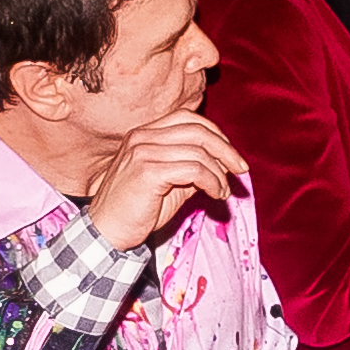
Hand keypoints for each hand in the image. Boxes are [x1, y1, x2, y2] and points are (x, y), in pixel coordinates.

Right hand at [80, 112, 244, 251]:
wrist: (108, 231)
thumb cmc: (139, 209)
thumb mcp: (171, 181)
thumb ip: (193, 167)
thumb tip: (224, 163)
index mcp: (145, 134)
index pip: (188, 118)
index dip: (216, 134)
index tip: (231, 156)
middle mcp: (142, 138)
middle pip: (198, 130)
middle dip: (226, 150)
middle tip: (241, 169)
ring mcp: (142, 152)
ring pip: (199, 152)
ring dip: (220, 173)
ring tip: (223, 192)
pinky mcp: (148, 172)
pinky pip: (194, 169)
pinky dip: (212, 182)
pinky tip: (215, 194)